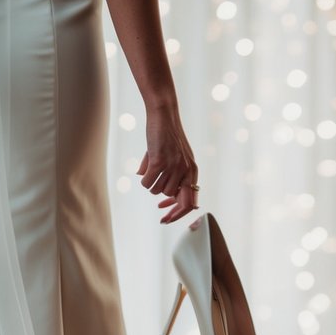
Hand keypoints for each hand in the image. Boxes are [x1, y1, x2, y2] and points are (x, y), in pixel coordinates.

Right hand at [138, 101, 198, 223]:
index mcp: (192, 170)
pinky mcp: (159, 162)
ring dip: (152, 185)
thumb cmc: (167, 135)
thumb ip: (170, 175)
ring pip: (158, 191)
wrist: (164, 115)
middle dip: (169, 210)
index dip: (181, 213)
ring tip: (151, 172)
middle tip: (163, 218)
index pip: (191, 201)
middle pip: (174, 199)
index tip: (170, 219)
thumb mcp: (175, 157)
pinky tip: (144, 170)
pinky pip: (147, 182)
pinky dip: (144, 179)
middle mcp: (185, 170)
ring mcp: (172, 167)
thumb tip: (157, 192)